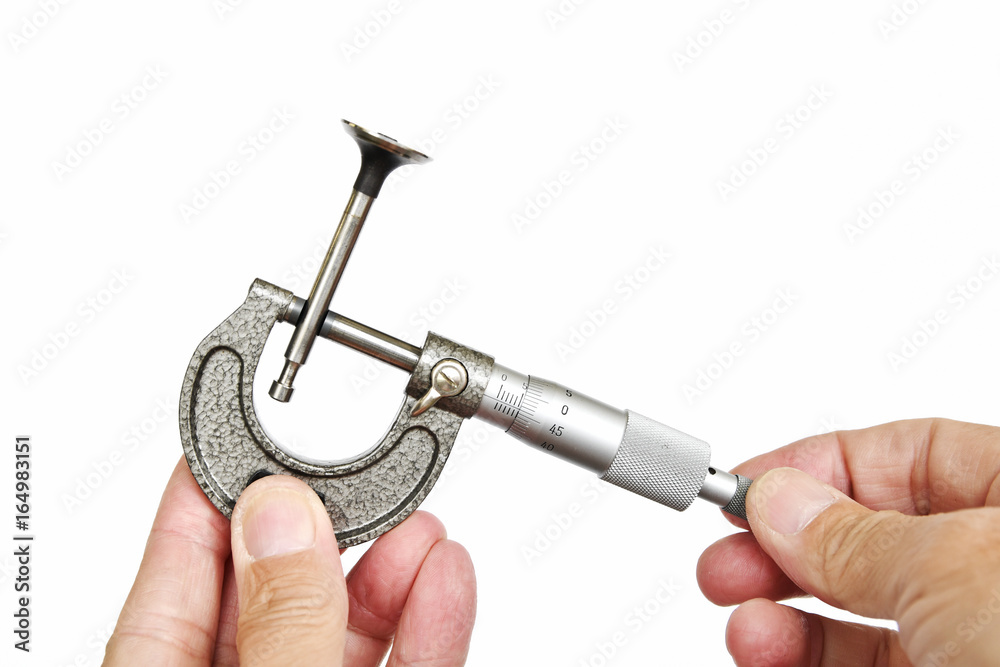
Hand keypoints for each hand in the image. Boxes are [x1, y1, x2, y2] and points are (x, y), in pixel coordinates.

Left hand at [104, 458, 475, 665]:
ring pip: (344, 624)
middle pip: (275, 582)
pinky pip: (397, 664)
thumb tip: (281, 516)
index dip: (215, 481)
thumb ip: (277, 625)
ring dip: (393, 567)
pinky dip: (428, 623)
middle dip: (333, 521)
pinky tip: (446, 578)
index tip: (245, 421)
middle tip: (364, 474)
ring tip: (425, 520)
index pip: (179, 560)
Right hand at [698, 418, 999, 665]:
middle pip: (872, 535)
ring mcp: (981, 631)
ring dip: (784, 612)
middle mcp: (999, 562)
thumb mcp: (954, 568)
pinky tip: (768, 651)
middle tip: (727, 558)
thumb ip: (856, 537)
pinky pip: (871, 664)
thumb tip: (781, 502)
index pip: (912, 453)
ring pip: (863, 609)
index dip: (821, 464)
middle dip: (785, 547)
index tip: (748, 487)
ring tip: (743, 622)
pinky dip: (809, 658)